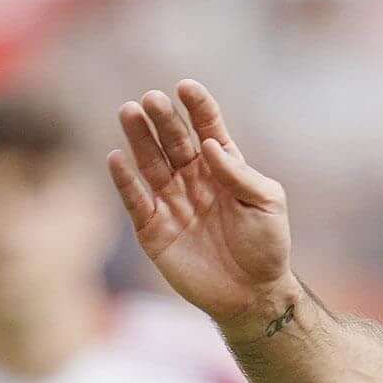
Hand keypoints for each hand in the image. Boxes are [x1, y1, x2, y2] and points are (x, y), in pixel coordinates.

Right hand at [107, 81, 296, 329]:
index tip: (186, 87)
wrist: (252, 295)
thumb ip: (239, 174)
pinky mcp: (153, 229)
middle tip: (151, 99)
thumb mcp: (266, 204)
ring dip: (139, 138)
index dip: (197, 108)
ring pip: (151, 163)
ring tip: (129, 112)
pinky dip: (125, 181)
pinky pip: (135, 200)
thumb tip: (209, 145)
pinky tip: (116, 157)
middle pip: (174, 141)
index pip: (207, 128)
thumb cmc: (266, 246)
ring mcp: (171, 202)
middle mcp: (193, 179)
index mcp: (223, 167)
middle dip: (163, 119)